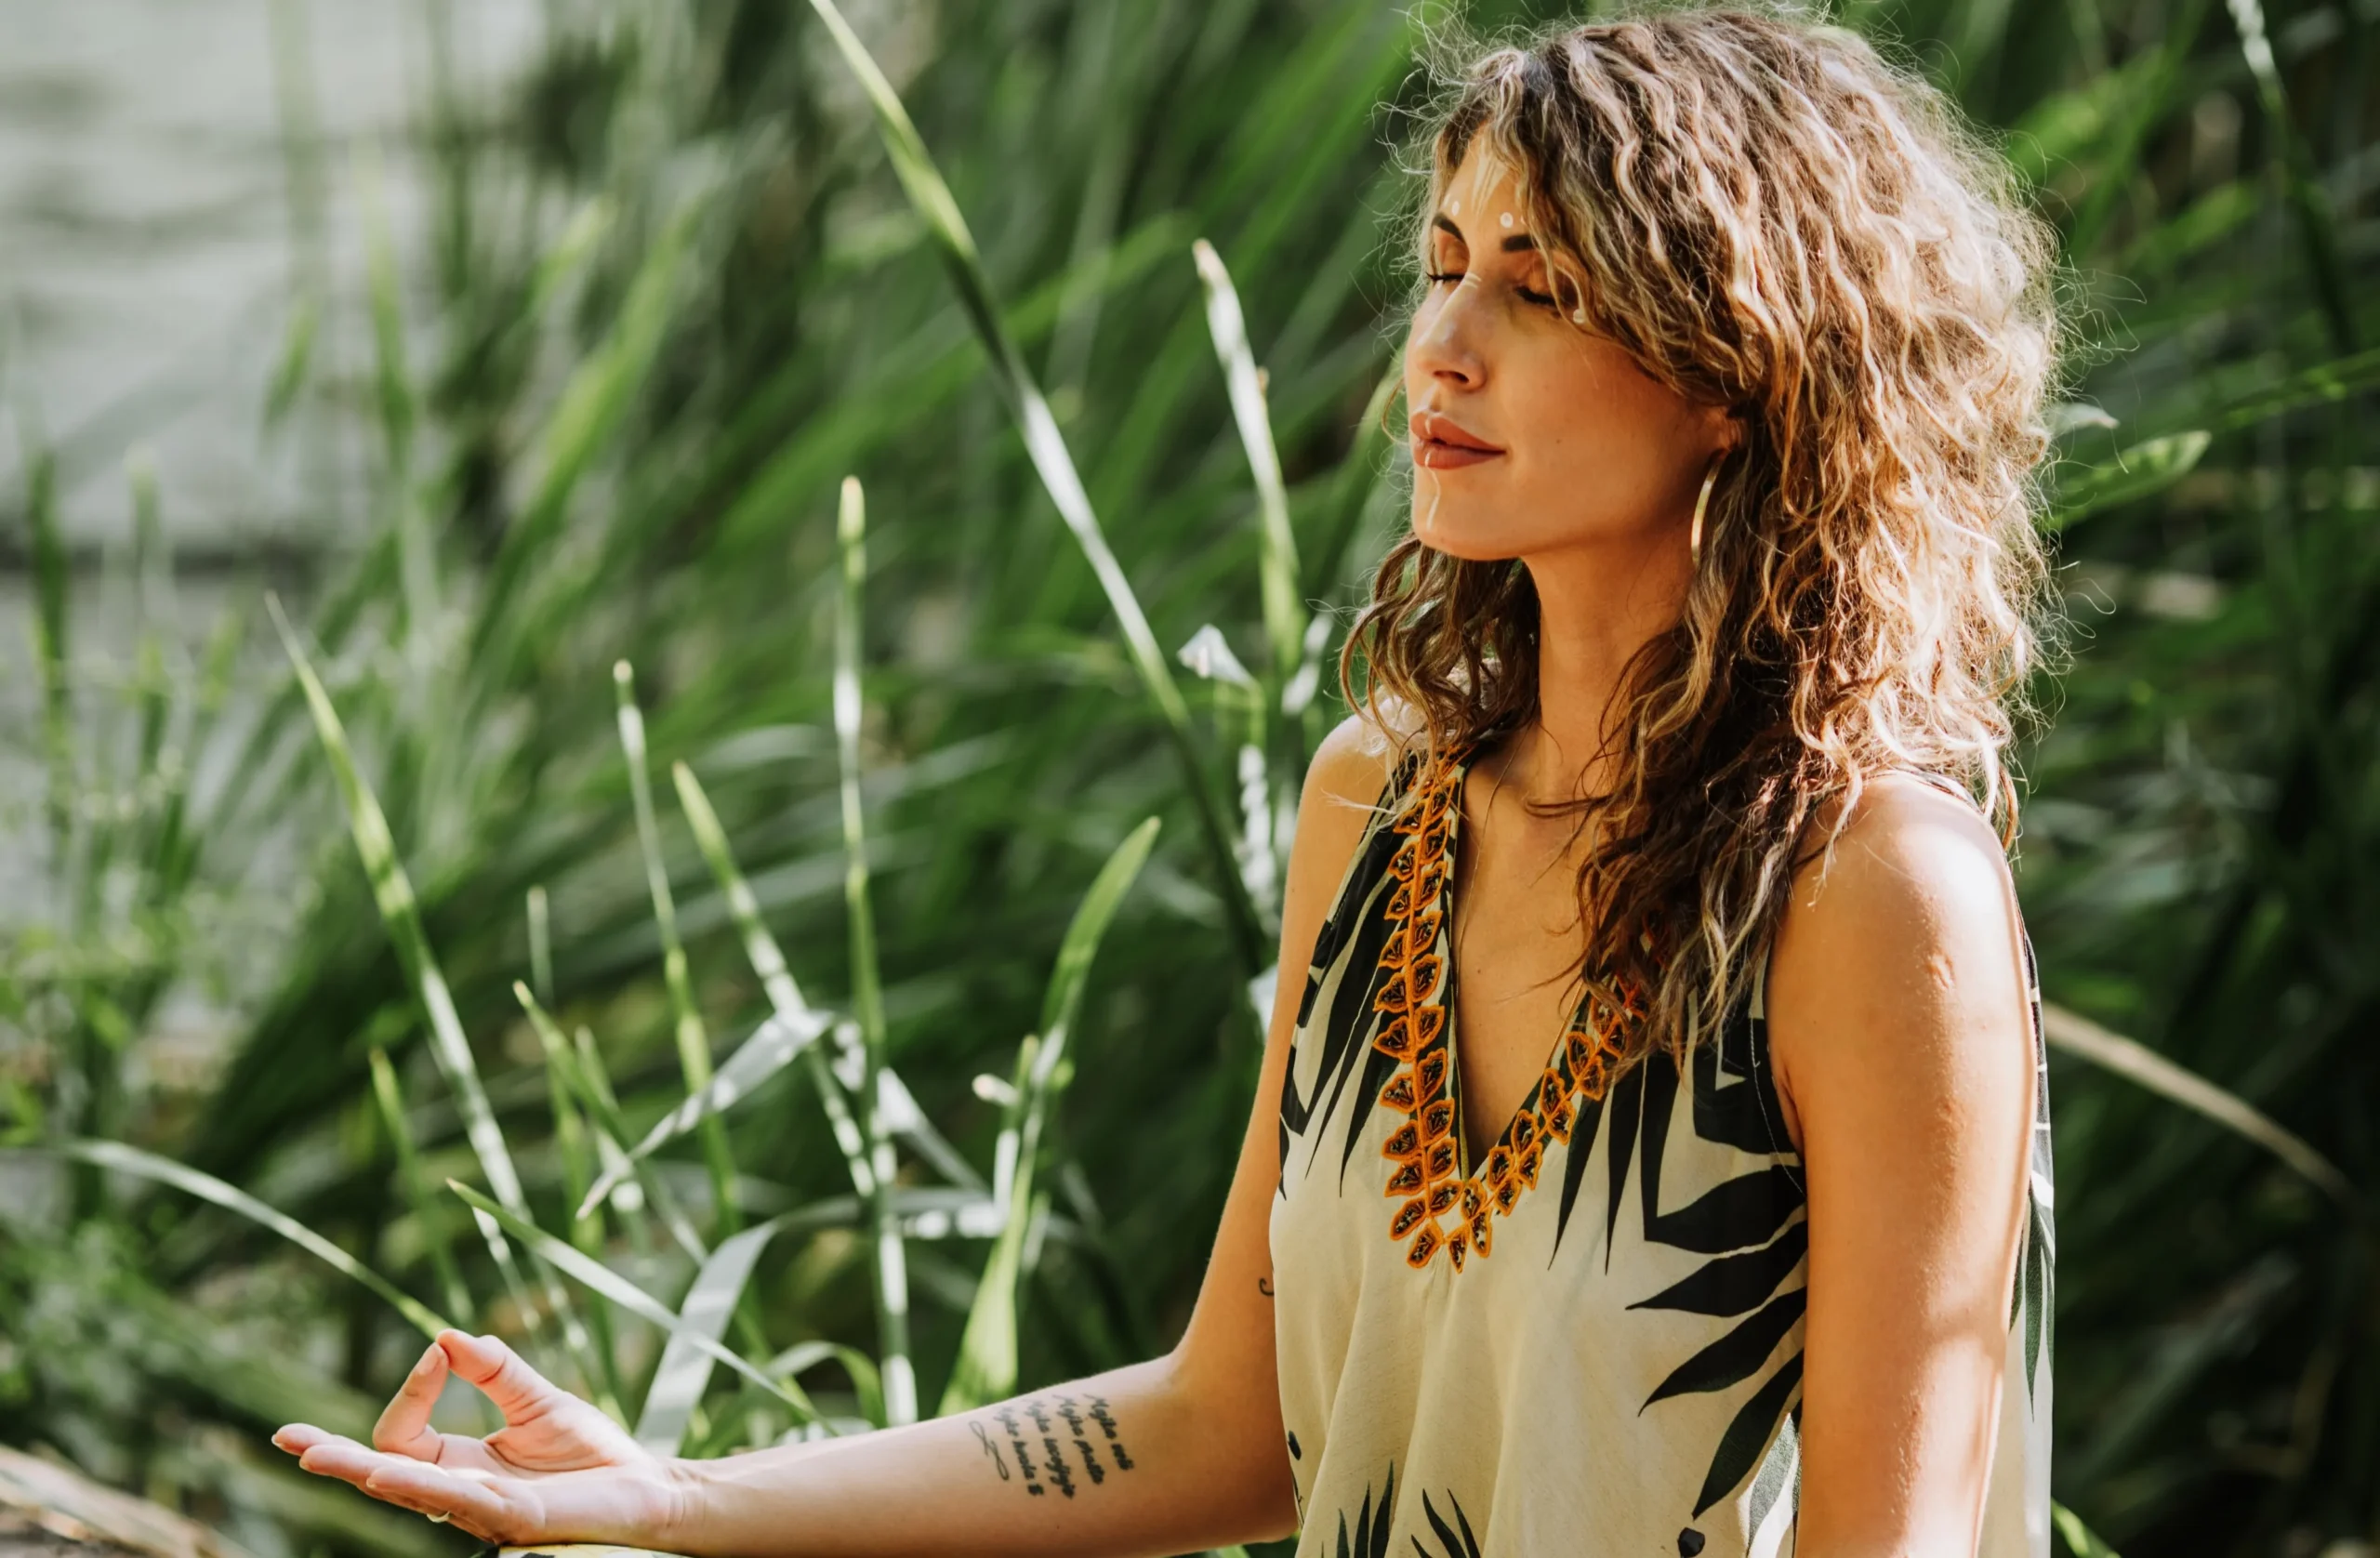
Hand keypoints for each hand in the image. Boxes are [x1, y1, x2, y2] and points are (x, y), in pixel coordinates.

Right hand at [273, 1329, 686, 1548]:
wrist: (647, 1488)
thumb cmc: (592, 1455)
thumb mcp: (538, 1401)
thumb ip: (495, 1371)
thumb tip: (447, 1336)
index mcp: (458, 1465)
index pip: (401, 1435)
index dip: (411, 1389)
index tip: (437, 1352)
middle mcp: (459, 1492)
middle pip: (383, 1473)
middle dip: (337, 1457)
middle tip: (290, 1441)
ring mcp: (484, 1509)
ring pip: (412, 1491)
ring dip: (366, 1472)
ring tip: (319, 1457)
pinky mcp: (518, 1519)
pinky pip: (467, 1504)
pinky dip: (431, 1487)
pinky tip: (398, 1475)